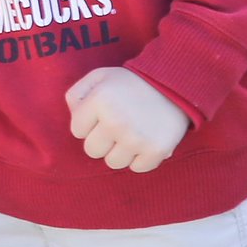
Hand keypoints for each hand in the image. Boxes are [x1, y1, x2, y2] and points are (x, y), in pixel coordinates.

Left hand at [65, 67, 189, 172]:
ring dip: (120, 150)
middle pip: (92, 150)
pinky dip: (141, 158)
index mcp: (98, 100)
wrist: (173, 84)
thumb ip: (76, 95)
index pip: (77, 130)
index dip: (88, 123)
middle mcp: (115, 121)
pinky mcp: (156, 150)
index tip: (102, 113)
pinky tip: (145, 139)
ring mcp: (136, 138)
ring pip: (113, 162)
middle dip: (102, 139)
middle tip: (117, 125)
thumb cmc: (129, 83)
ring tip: (131, 132)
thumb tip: (73, 117)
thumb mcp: (98, 77)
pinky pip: (137, 168)